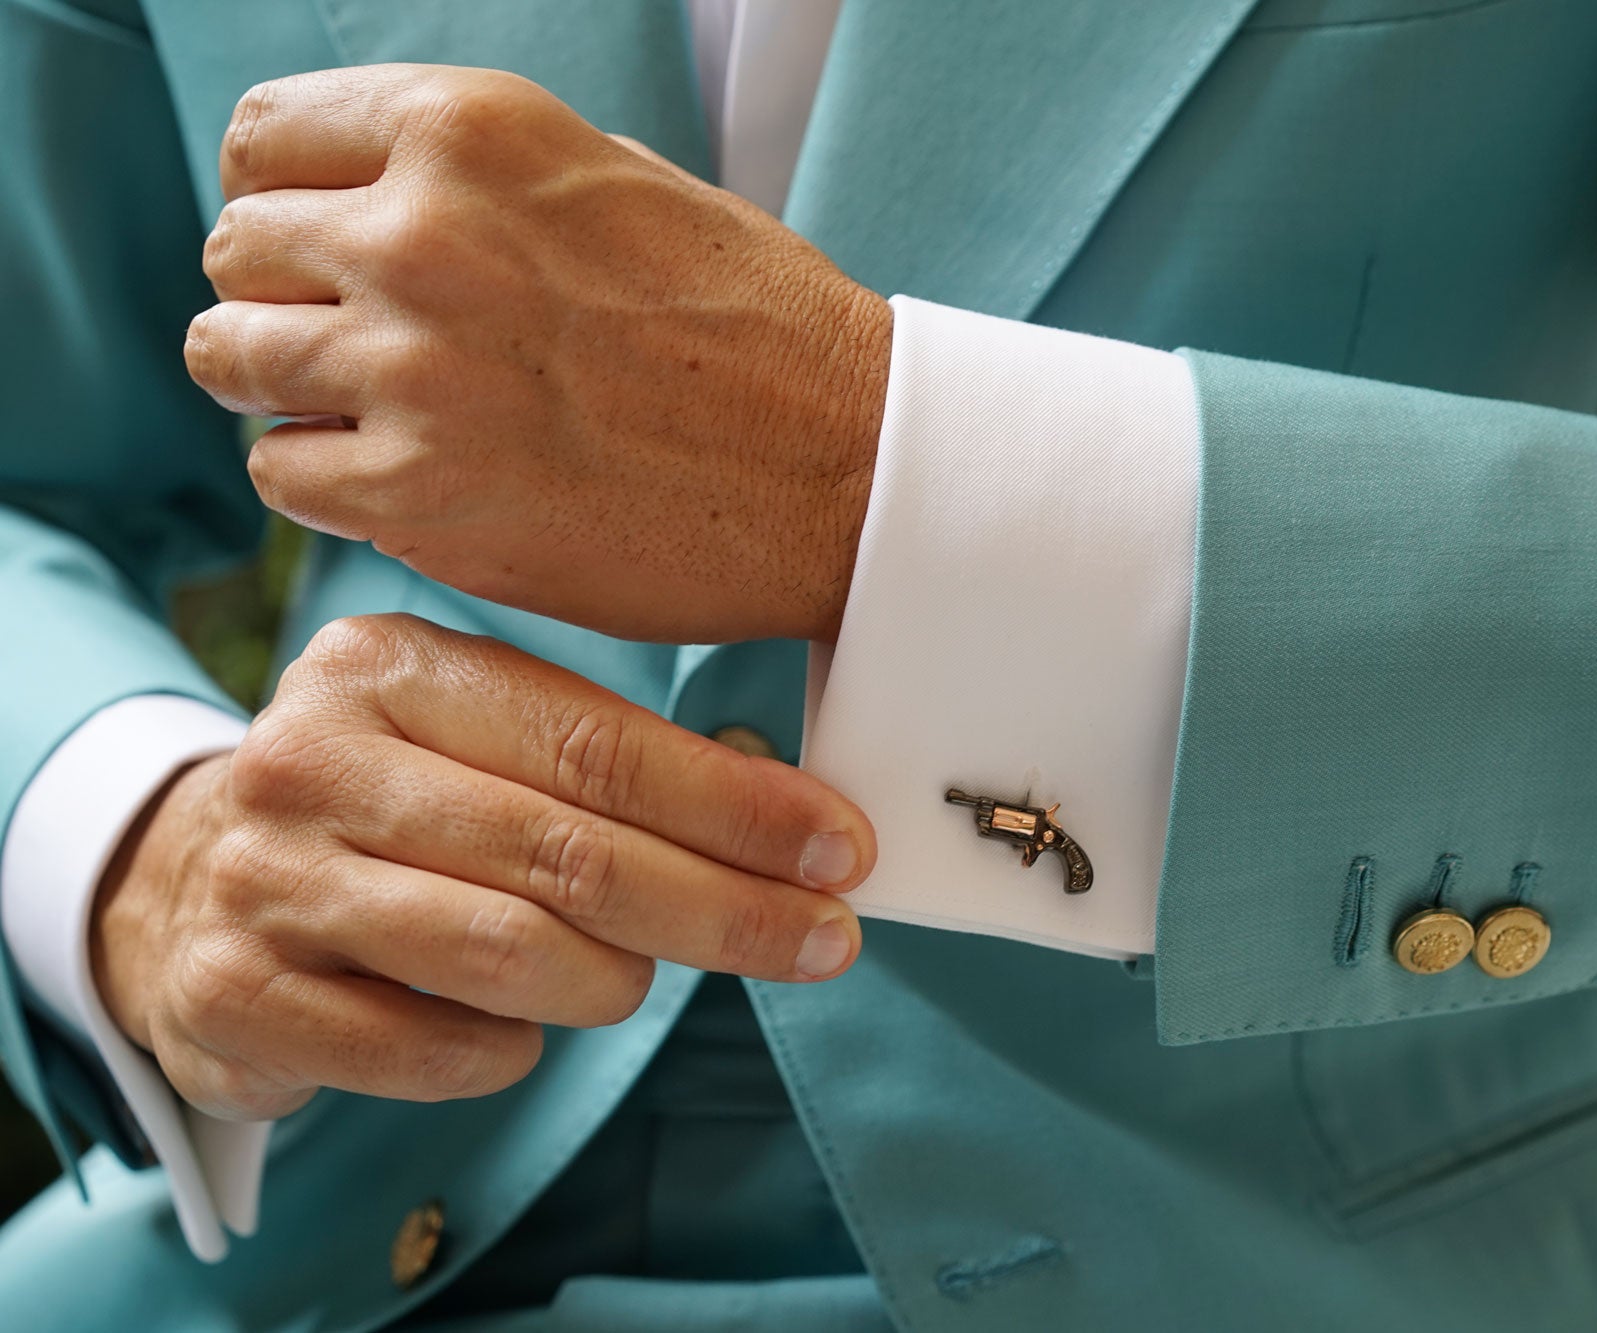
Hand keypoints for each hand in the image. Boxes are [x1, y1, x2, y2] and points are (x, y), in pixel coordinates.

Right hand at [91, 614, 873, 1120]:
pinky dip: (508, 1051)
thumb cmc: (391, 807)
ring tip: (632, 979)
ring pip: (509, 953)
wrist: (190, 886)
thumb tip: (796, 821)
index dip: (735, 805)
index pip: (597, 743)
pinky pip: (433, 1049)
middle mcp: (314, 757)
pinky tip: (517, 1028)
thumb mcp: (477, 743)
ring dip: (613, 982)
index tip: (840, 852)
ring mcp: (263, 877)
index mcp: (389, 667)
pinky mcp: (234, 994)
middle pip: (569, 853)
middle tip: (825, 941)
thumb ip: (606, 764)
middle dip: (724, 907)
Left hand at [185, 64, 891, 644]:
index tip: (319, 250)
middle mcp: (422, 233)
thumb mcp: (621, 180)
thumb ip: (481, 178)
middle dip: (282, 299)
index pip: (262, 142)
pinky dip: (322, 480)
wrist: (846, 466)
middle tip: (355, 345)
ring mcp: (413, 366)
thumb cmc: (758, 326)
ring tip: (372, 415)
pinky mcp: (420, 491)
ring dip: (287, 390)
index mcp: (469, 132)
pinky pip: (280, 472)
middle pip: (236, 252)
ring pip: (230, 360)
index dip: (281, 201)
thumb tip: (375, 196)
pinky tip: (402, 478)